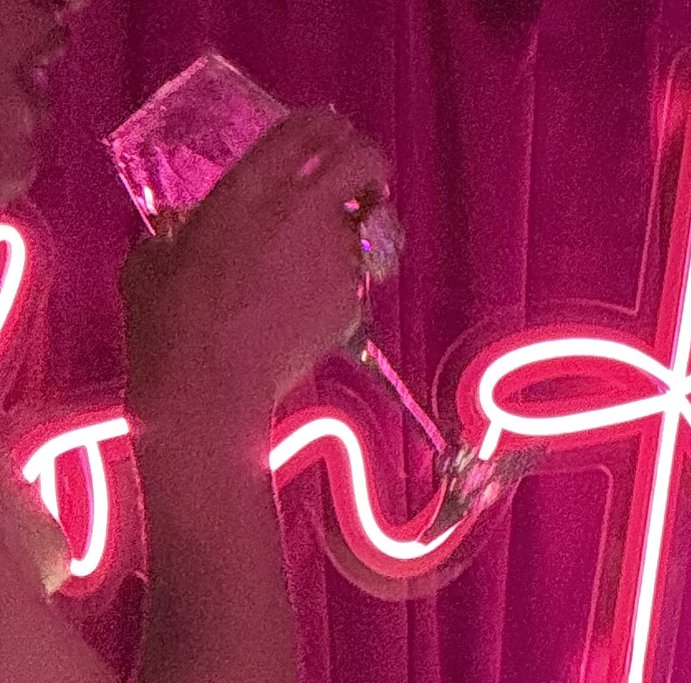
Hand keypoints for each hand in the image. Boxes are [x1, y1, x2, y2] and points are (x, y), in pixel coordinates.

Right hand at [122, 109, 392, 433]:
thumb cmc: (170, 318)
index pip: (307, 130)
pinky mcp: (348, 307)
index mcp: (249, 186)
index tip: (328, 130)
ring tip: (327, 250)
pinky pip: (357, 280)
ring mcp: (332, 260)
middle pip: (364, 160)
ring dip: (355, 229)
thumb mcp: (158, 252)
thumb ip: (181, 228)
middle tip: (356, 177)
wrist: (208, 386)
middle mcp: (301, 213)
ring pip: (368, 225)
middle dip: (366, 162)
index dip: (324, 126)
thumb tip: (184, 230)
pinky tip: (313, 300)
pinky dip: (343, 283)